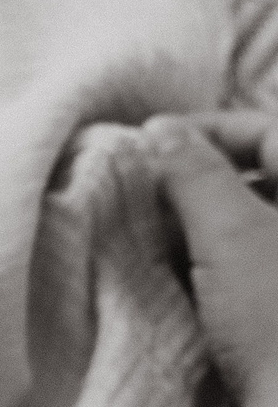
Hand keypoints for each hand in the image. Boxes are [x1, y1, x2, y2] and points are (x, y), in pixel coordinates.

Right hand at [147, 111, 277, 406]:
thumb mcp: (228, 233)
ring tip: (150, 237)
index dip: (208, 129)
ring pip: (252, 223)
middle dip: (197, 179)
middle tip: (143, 191)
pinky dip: (213, 261)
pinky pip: (251, 266)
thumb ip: (193, 173)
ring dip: (200, 222)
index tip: (149, 141)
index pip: (271, 132)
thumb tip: (159, 133)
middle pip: (261, 178)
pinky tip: (173, 277)